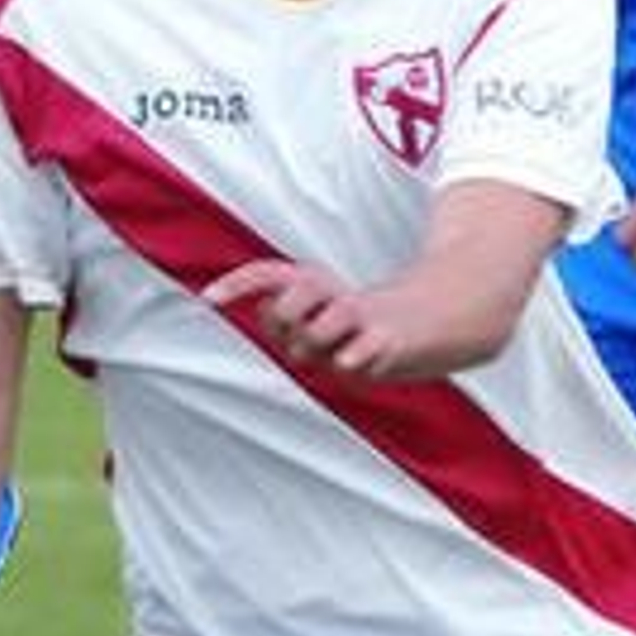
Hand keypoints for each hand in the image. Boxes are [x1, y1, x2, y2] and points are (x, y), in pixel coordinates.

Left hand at [206, 259, 404, 377]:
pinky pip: (350, 358)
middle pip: (285, 310)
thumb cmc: (356, 324)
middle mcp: (332, 291)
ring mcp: (359, 315)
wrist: (427, 323)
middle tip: (310, 336)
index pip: (266, 274)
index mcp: (313, 282)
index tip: (207, 298)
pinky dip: (348, 361)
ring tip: (340, 351)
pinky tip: (358, 358)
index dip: (236, 283)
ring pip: (312, 338)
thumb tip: (263, 314)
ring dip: (318, 354)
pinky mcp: (385, 339)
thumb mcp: (313, 317)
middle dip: (287, 330)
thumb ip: (282, 316)